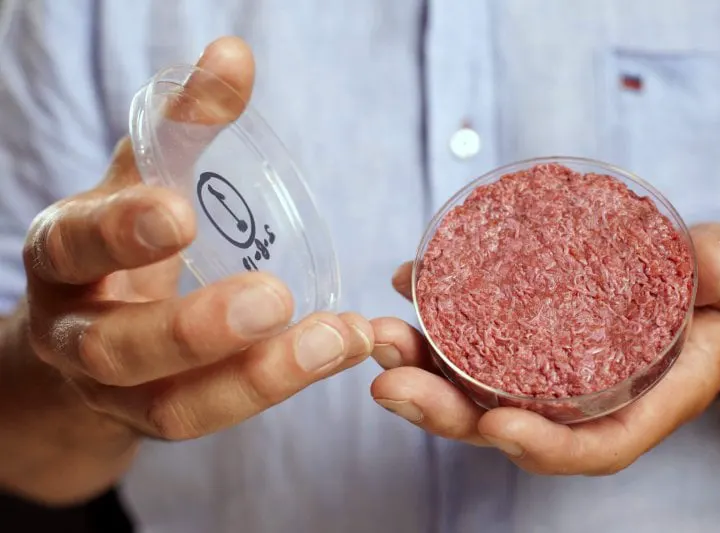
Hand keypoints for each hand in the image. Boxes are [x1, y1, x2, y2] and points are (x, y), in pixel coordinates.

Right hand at [17, 37, 371, 445]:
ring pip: (173, 408)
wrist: (86, 326)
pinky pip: (215, 419)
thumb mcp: (143, 177)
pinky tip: (340, 349)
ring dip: (260, 378)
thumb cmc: (122, 240)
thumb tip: (233, 54)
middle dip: (194, 329)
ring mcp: (116, 392)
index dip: (121, 231)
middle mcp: (75, 333)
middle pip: (117, 349)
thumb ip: (184, 124)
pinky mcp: (160, 420)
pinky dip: (281, 388)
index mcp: (64, 256)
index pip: (76, 244)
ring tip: (340, 337)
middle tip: (273, 298)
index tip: (179, 210)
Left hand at [369, 223, 719, 474]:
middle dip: (444, 411)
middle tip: (392, 382)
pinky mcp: (522, 340)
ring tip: (380, 338)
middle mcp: (580, 400)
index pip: (588, 446)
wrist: (695, 284)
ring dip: (419, 370)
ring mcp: (544, 373)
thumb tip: (710, 266)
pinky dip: (432, 322)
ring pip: (473, 389)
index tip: (495, 426)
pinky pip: (469, 343)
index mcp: (639, 403)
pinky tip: (406, 286)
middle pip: (506, 425)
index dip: (542, 445)